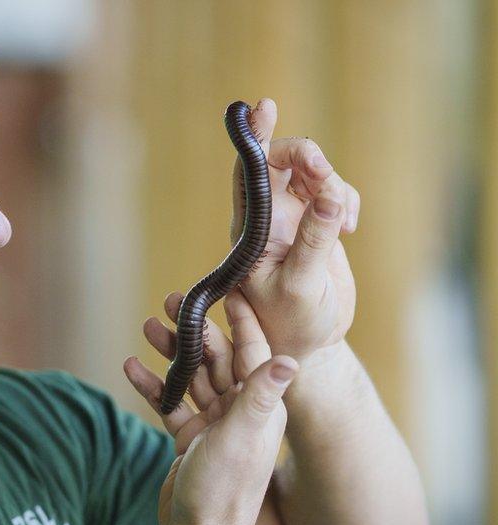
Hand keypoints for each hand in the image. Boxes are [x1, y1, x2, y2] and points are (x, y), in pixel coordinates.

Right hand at [124, 292, 297, 524]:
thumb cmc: (223, 490)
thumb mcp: (242, 439)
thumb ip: (259, 396)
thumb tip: (291, 358)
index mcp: (259, 408)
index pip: (252, 353)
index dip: (241, 320)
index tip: (230, 288)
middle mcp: (239, 412)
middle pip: (216, 360)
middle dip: (194, 329)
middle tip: (172, 300)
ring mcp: (213, 425)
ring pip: (190, 377)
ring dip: (169, 353)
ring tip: (147, 325)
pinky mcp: (189, 438)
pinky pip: (169, 403)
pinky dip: (151, 385)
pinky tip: (132, 366)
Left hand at [230, 98, 358, 362]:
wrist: (310, 345)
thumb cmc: (292, 323)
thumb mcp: (301, 285)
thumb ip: (315, 240)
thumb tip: (330, 194)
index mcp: (252, 228)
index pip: (247, 172)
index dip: (254, 137)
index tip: (263, 107)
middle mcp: (268, 216)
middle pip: (282, 161)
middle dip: (307, 157)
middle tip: (322, 171)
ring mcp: (294, 218)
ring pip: (314, 173)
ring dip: (332, 182)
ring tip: (343, 221)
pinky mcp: (318, 224)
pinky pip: (335, 191)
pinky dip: (346, 197)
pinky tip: (349, 226)